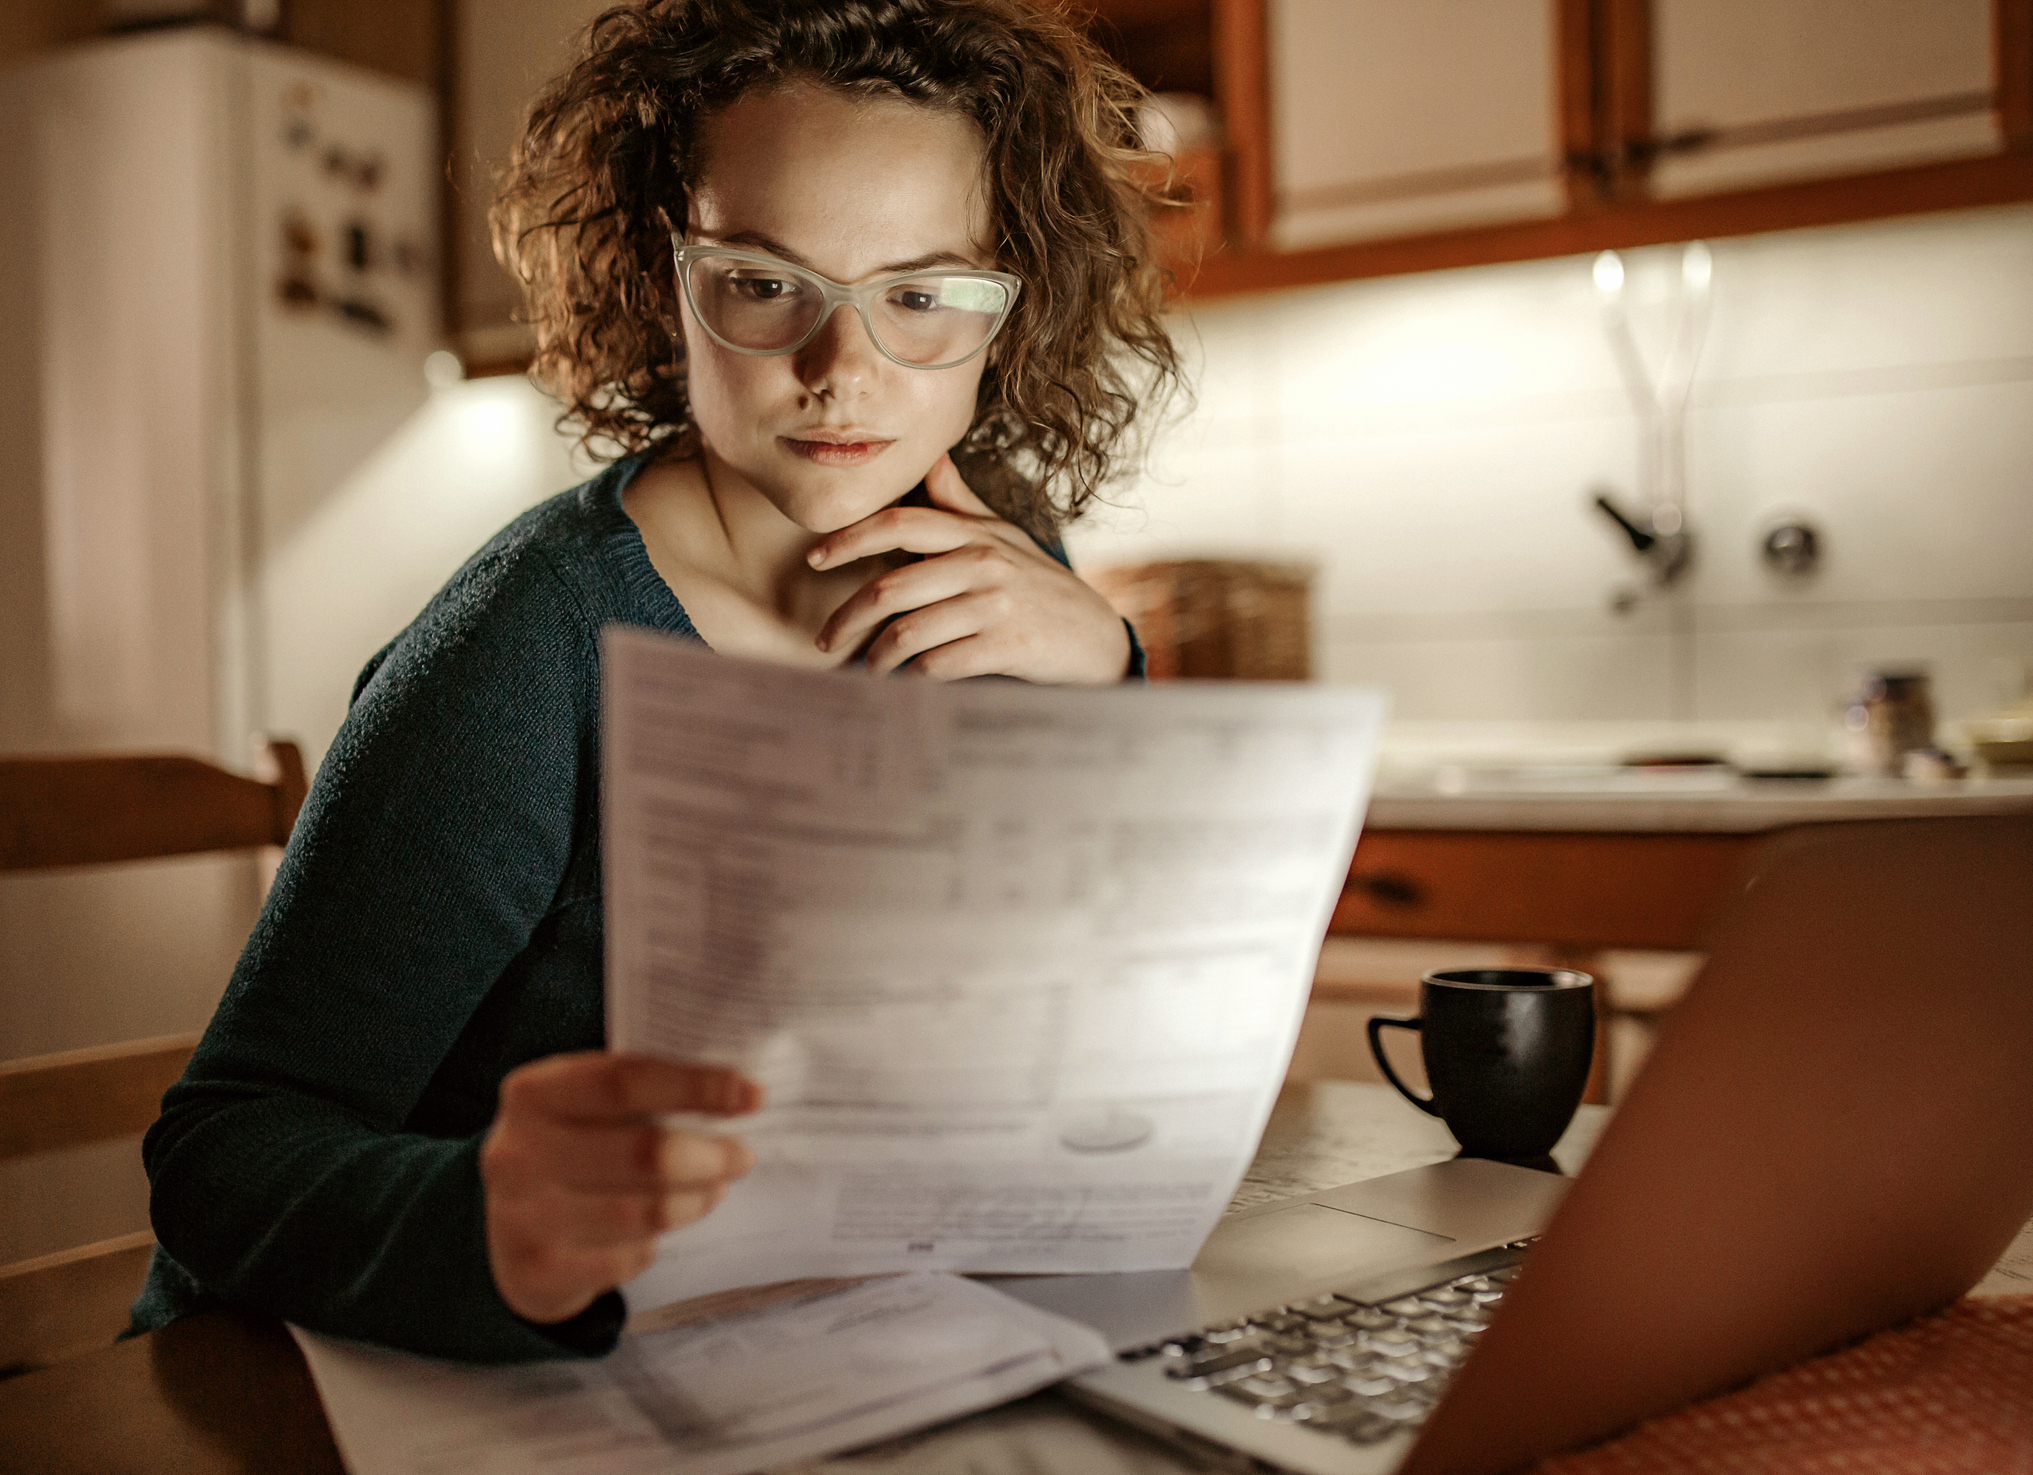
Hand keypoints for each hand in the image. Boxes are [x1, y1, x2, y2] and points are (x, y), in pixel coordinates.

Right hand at [480, 1052, 760, 1324]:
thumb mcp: (579, 1109)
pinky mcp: (541, 1270)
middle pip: (644, 1153)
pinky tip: (665, 1223)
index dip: (696, 1086)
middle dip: (710, 1155)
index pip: (624, 1081)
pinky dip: (660, 1239)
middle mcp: (518, 1153)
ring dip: (697, 1198)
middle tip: (743, 1155)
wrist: (504, 1235)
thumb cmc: (567, 1150)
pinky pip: (631, 1255)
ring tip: (715, 1187)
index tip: (753, 1095)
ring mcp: (525, 1217)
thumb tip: (734, 1090)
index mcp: (532, 1094)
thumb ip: (636, 1091)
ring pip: (646, 1211)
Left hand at [810, 454, 1130, 683]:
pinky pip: (938, 665)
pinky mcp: (1005, 647)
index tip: (814, 557)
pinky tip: (901, 687)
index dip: (850, 538)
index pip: (899, 525)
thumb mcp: (1005, 538)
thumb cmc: (1040, 586)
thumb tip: (932, 459)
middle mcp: (982, 564)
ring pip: (909, 632)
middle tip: (827, 640)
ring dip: (876, 659)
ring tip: (865, 672)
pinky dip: (910, 680)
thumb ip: (961, 505)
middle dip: (848, 617)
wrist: (1095, 637)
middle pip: (891, 586)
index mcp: (975, 535)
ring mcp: (995, 606)